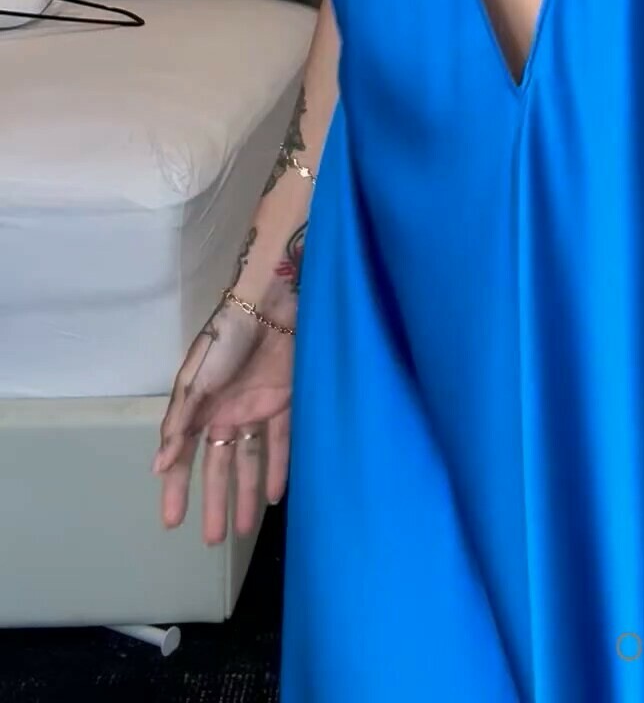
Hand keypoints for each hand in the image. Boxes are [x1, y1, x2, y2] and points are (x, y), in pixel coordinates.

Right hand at [151, 292, 295, 546]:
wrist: (270, 304)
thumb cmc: (226, 338)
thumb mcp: (195, 379)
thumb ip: (180, 423)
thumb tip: (158, 466)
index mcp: (200, 407)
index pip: (184, 457)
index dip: (176, 488)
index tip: (172, 522)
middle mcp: (226, 412)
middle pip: (218, 466)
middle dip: (214, 502)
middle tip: (212, 541)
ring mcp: (256, 408)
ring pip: (249, 461)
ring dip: (247, 493)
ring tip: (244, 529)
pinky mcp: (284, 401)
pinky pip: (280, 443)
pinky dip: (279, 469)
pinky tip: (277, 496)